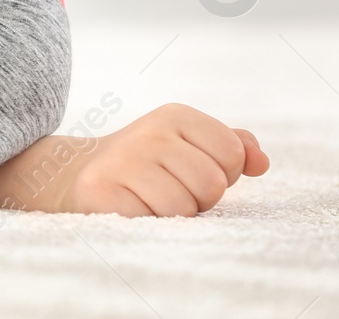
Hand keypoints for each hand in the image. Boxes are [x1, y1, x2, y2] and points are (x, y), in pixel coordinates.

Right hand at [50, 103, 269, 215]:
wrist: (76, 174)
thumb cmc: (149, 165)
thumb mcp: (190, 145)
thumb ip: (232, 147)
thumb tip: (261, 162)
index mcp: (175, 115)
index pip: (232, 152)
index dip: (222, 172)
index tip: (193, 170)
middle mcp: (149, 133)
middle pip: (212, 183)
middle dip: (199, 198)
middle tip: (170, 189)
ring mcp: (123, 161)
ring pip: (184, 207)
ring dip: (174, 214)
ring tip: (150, 199)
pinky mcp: (102, 191)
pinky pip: (153, 222)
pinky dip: (148, 223)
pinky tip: (131, 207)